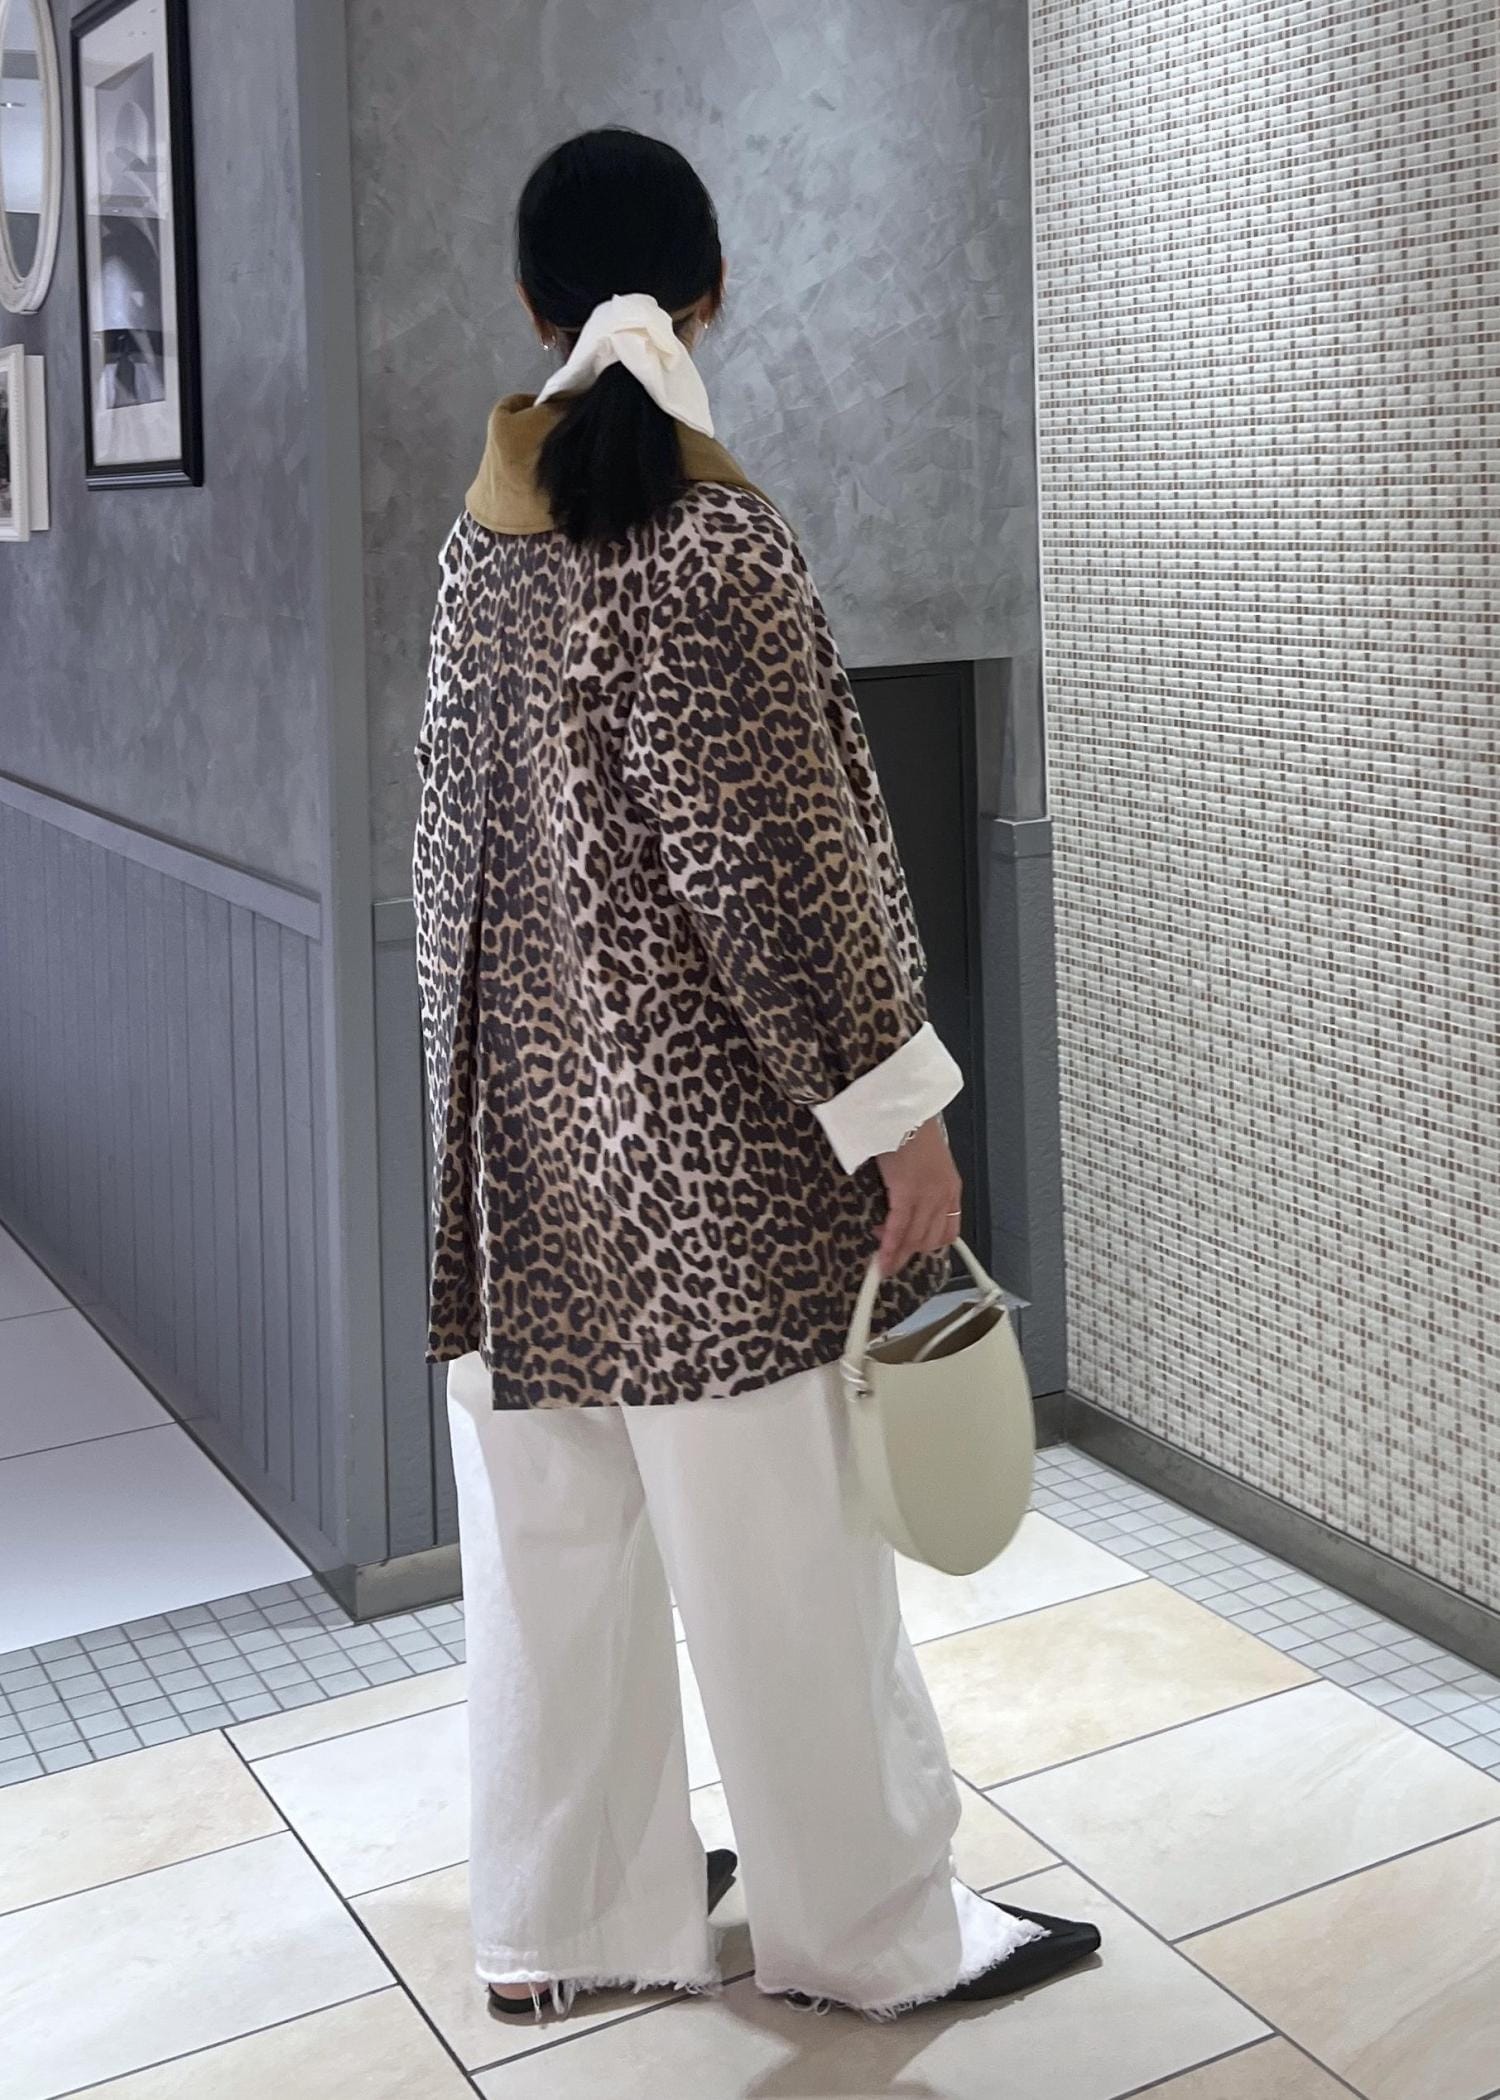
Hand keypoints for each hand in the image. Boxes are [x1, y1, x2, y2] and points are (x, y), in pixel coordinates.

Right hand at [874, 1118, 962, 1278]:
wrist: (904, 1111)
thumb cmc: (911, 1131)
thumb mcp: (928, 1164)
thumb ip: (924, 1186)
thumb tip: (906, 1206)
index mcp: (951, 1189)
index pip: (947, 1232)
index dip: (926, 1246)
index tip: (910, 1251)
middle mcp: (943, 1196)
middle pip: (929, 1240)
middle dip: (908, 1254)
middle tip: (889, 1257)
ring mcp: (926, 1195)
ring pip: (914, 1239)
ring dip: (897, 1253)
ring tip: (881, 1257)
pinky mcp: (907, 1192)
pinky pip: (898, 1227)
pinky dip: (889, 1245)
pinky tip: (882, 1255)